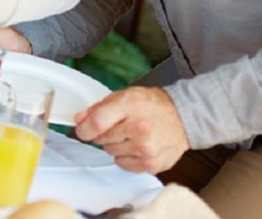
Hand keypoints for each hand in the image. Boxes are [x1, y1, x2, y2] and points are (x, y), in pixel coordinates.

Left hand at [74, 86, 189, 173]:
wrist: (183, 117)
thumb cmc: (151, 105)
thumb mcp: (123, 96)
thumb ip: (98, 108)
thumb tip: (79, 120)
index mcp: (129, 106)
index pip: (97, 124)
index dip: (84, 129)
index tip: (83, 130)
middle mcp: (139, 129)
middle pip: (102, 139)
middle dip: (103, 133)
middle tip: (118, 126)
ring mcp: (147, 149)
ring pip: (111, 152)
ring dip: (115, 145)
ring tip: (130, 135)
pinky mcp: (152, 164)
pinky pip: (123, 164)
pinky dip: (125, 157)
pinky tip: (137, 146)